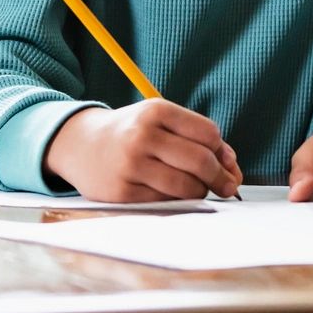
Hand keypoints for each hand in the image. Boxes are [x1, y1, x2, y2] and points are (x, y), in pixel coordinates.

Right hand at [43, 99, 242, 202]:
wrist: (80, 145)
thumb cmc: (131, 132)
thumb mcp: (160, 121)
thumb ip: (197, 138)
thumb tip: (232, 166)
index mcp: (156, 111)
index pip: (208, 134)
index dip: (222, 151)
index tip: (224, 161)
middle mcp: (143, 135)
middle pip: (201, 161)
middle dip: (221, 178)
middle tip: (227, 186)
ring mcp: (131, 165)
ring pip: (186, 186)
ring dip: (201, 191)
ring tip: (199, 189)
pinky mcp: (122, 192)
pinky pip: (166, 201)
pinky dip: (178, 200)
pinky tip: (173, 193)